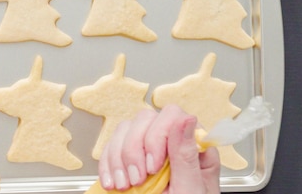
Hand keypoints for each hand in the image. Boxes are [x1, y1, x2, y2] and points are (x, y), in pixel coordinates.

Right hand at [98, 105, 219, 192]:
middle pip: (144, 119)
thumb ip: (186, 156)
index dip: (157, 135)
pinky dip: (107, 164)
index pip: (173, 116)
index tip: (153, 165)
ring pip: (124, 130)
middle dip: (135, 148)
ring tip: (125, 185)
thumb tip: (186, 119)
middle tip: (138, 179)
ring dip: (119, 158)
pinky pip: (111, 146)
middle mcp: (171, 144)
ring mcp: (147, 150)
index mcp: (194, 149)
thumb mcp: (189, 191)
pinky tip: (114, 183)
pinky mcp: (129, 159)